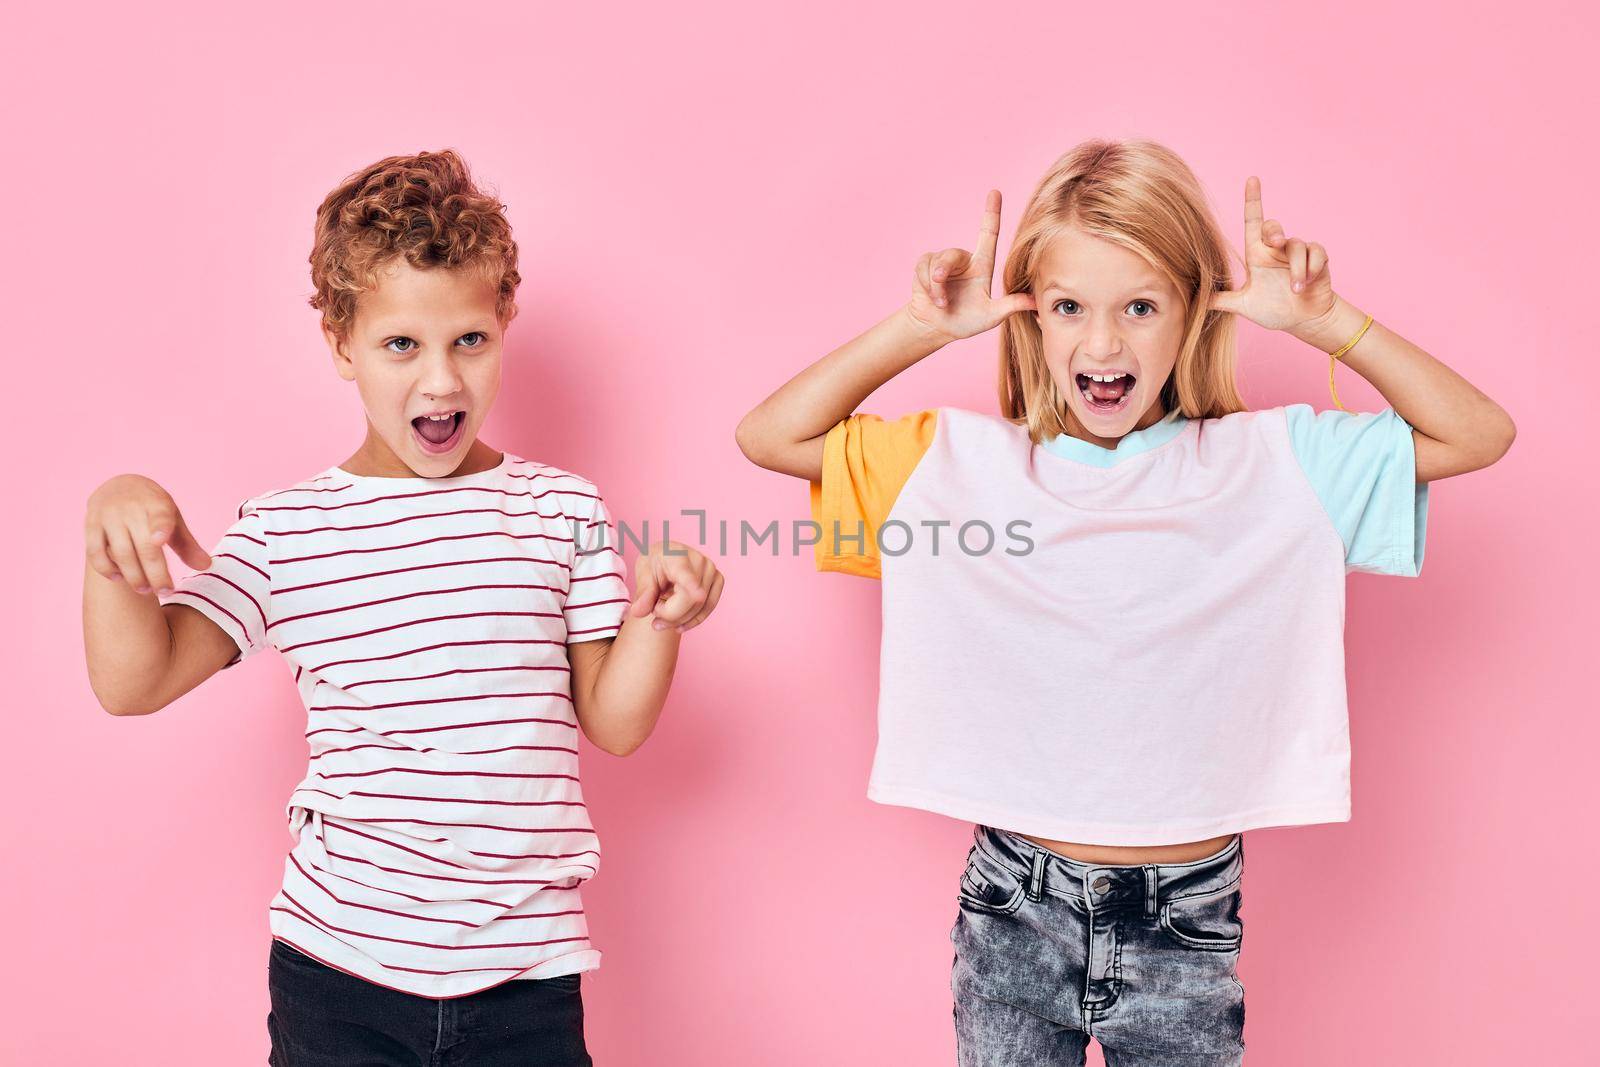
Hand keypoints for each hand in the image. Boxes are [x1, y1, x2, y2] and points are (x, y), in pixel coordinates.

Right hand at [85, 475, 210, 594]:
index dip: (160, 528)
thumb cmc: (152, 509)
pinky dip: (106, 568)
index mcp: (157, 504)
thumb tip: (206, 567)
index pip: (160, 517)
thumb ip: (187, 544)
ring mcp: (109, 516)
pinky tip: (118, 578)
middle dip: (155, 573)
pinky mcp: (91, 524)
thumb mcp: (173, 519)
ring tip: (145, 590)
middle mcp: (131, 508)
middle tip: (165, 592)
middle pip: (144, 546)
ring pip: (121, 552)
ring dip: (133, 576)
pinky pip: (95, 551)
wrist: (119, 486)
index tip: (159, 541)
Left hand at [628, 542, 723, 632]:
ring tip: (661, 617)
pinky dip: (693, 620)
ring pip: (699, 607)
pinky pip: (709, 607)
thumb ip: (643, 593)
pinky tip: (678, 626)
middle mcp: (698, 560)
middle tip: (654, 613)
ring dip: (679, 620)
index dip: (692, 585)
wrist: (667, 557)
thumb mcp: (643, 573)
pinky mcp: (718, 580)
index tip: (698, 595)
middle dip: (670, 615)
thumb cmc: (654, 563)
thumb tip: (638, 612)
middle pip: (689, 600)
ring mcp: (711, 569)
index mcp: (675, 555)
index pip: (685, 573)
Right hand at [905, 189, 1036, 343]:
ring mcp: (943, 262)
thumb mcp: (991, 316)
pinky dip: (926, 286)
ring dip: (935, 287)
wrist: (936, 328)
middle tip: (942, 299)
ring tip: (941, 303)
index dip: (992, 213)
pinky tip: (932, 298)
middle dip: (942, 273)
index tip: (995, 192)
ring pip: (935, 262)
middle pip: (952, 254)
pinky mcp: (925, 265)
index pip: (989, 234)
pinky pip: (923, 267)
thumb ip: (1011, 306)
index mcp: (982, 266)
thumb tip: (1037, 302)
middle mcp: (963, 260)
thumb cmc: (965, 322)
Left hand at [1209, 176, 1337, 336]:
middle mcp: (1276, 250)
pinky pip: (1316, 252)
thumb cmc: (1275, 311)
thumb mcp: (1244, 306)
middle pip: (1273, 226)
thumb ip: (1221, 300)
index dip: (1253, 200)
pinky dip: (1311, 268)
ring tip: (1295, 290)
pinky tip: (1308, 284)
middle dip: (1275, 231)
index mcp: (1258, 255)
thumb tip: (1194, 298)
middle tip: (1276, 243)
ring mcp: (1297, 254)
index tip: (1252, 179)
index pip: (1253, 222)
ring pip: (1296, 245)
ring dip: (1297, 269)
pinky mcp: (1318, 259)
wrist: (1304, 321)